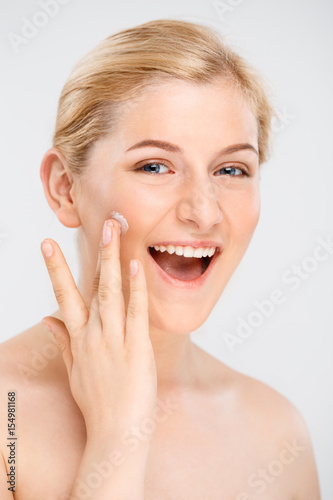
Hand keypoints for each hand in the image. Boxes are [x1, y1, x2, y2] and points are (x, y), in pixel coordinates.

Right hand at [40, 218, 156, 446]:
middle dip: (96, 253)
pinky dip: (136, 288)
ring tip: (114, 232)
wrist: (114, 436)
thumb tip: (46, 320)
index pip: (65, 297)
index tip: (49, 245)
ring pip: (111, 292)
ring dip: (112, 260)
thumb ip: (62, 343)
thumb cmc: (97, 405)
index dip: (57, 269)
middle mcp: (93, 336)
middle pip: (91, 286)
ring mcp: (114, 341)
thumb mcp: (74, 372)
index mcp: (79, 340)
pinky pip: (136, 312)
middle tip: (101, 223)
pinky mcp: (136, 348)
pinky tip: (136, 266)